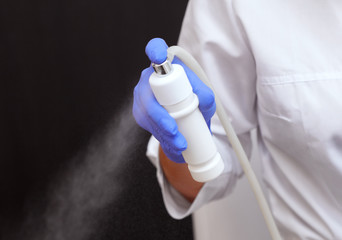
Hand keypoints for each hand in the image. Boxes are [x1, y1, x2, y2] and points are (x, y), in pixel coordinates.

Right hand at [133, 38, 215, 162]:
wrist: (185, 113)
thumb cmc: (193, 98)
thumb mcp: (204, 97)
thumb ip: (206, 96)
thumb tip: (203, 101)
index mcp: (164, 66)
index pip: (156, 49)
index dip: (156, 50)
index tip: (158, 55)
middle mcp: (148, 78)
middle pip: (148, 95)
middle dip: (161, 118)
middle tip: (175, 133)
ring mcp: (141, 96)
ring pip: (147, 115)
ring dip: (162, 133)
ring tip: (180, 146)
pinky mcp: (140, 113)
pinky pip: (147, 125)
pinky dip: (161, 137)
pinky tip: (174, 147)